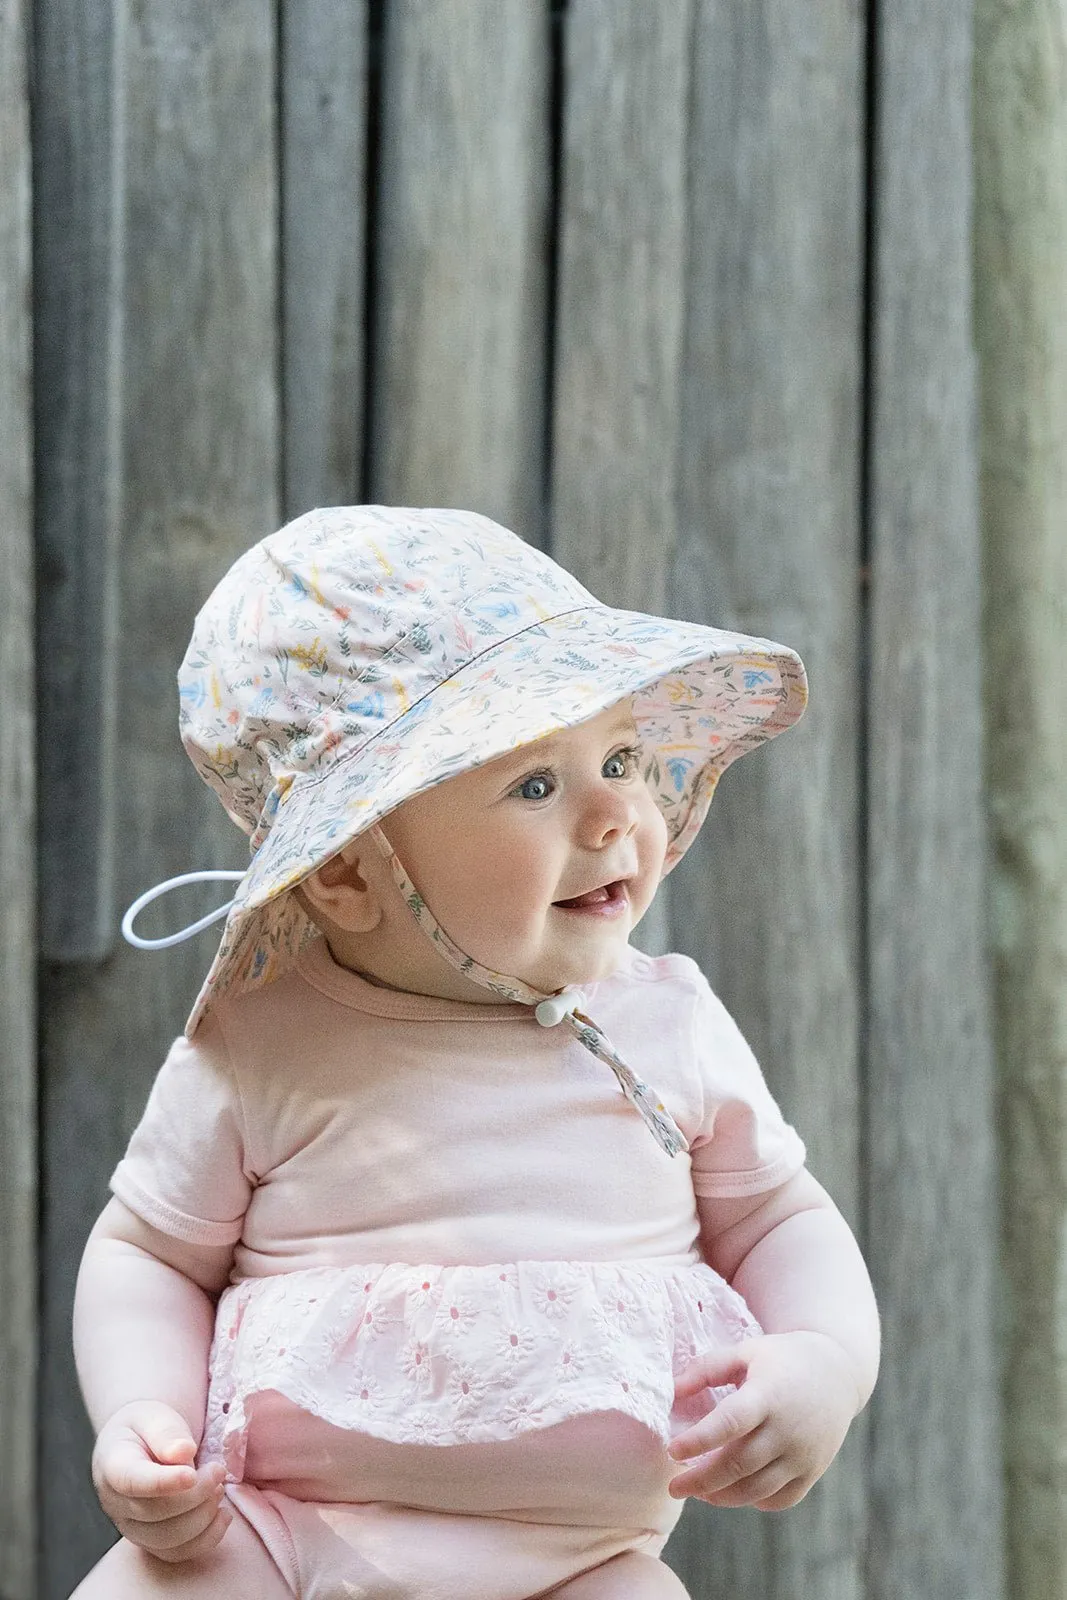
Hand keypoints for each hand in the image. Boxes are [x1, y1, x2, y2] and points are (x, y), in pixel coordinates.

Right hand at [91, 1401, 230, 1562]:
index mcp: (112, 1465)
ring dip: (202, 1516)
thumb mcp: (153, 1415)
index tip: (192, 1474)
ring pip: (166, 1539)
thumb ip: (166, 1432)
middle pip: (154, 1513)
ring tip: (219, 1488)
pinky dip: (206, 1539)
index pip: (133, 1481)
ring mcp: (132, 1527)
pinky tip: (222, 1515)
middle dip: (195, 1494)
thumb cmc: (147, 1427)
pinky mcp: (150, 1541)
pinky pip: (176, 1554)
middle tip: (218, 1470)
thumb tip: (183, 1453)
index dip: (163, 1482)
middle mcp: (116, 1502)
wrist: (139, 1444)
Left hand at [667, 1331, 860, 1510]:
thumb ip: (706, 1368)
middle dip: (701, 1480)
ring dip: (722, 1496)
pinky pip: (781, 1499)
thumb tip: (672, 1391)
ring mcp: (803, 1454)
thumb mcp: (746, 1351)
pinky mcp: (813, 1471)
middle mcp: (787, 1428)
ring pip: (757, 1489)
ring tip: (698, 1491)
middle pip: (739, 1464)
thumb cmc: (782, 1359)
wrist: (838, 1371)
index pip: (730, 1422)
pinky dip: (754, 1501)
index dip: (699, 1440)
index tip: (671, 1450)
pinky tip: (735, 1491)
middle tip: (674, 1487)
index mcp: (768, 1394)